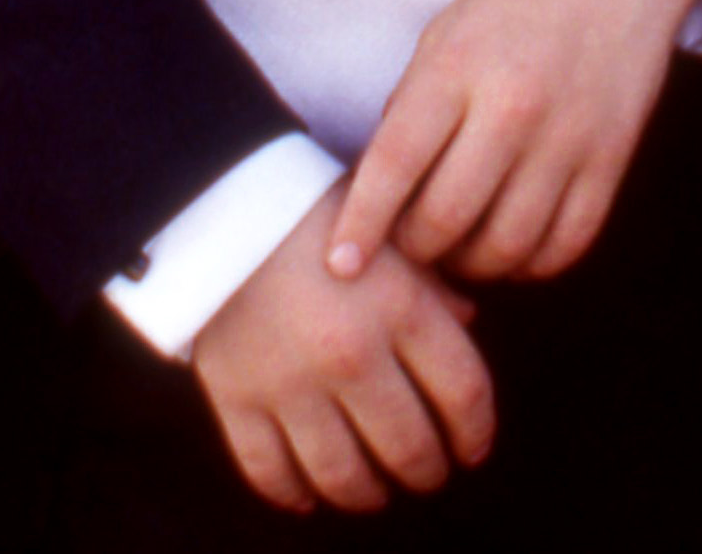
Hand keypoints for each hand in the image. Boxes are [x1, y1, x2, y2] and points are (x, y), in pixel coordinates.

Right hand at [188, 180, 493, 514]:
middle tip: (430, 474)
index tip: (474, 448)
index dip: (477, 431)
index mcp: (401, 308)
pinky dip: (292, 494)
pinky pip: (269, 471)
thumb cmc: (320, 215)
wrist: (224, 204)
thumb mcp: (391, 235)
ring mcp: (291, 384)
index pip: (464, 392)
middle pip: (408, 445)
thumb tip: (469, 321)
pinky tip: (309, 496)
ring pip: (342, 473)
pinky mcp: (237, 399)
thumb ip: (434, 283)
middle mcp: (352, 355)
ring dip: (367, 494)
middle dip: (427, 470)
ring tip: (377, 492)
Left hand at [326, 0, 701, 286]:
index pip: (394, 165)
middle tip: (412, 239)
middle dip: (415, 247)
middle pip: (446, 219)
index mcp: (458, 67)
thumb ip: (412, 108)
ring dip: (471, 264)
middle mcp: (512, 105)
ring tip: (461, 246)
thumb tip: (380, 192)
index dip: (362, 224)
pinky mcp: (611, 159)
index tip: (342, 264)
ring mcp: (567, 137)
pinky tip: (514, 243)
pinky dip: (530, 264)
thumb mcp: (446, 33)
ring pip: (505, 246)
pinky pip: (565, 246)